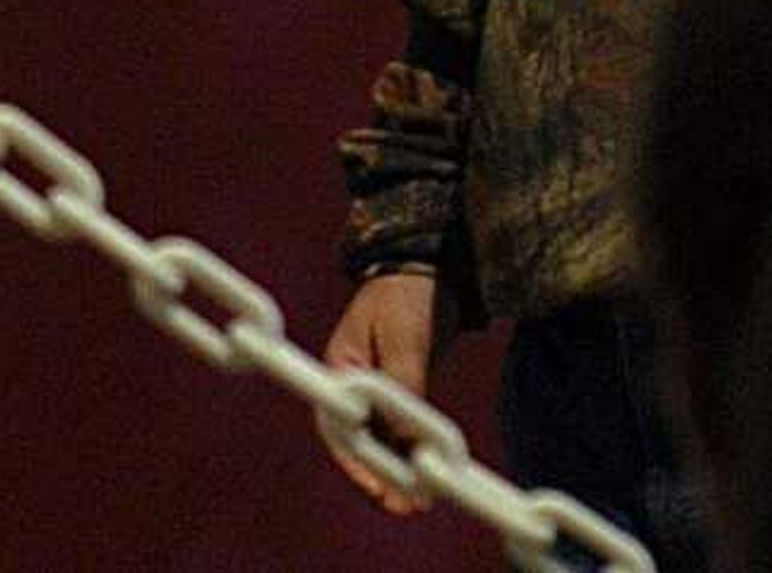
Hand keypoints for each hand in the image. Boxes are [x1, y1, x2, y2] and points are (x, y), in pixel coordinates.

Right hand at [316, 269, 441, 512]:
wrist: (433, 266)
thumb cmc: (408, 294)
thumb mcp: (404, 337)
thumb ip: (401, 383)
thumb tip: (402, 433)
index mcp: (339, 365)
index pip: (338, 422)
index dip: (356, 459)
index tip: (375, 487)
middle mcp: (353, 381)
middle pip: (360, 438)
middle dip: (380, 475)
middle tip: (402, 505)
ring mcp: (377, 387)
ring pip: (383, 438)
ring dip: (398, 469)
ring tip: (417, 502)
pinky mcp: (402, 388)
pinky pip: (402, 429)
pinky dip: (412, 451)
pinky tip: (426, 476)